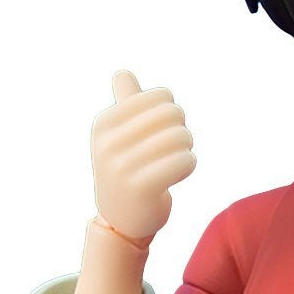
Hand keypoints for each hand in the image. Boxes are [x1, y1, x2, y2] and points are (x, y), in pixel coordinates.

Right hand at [90, 70, 196, 239]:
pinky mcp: (141, 188)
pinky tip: (179, 172)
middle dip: (181, 129)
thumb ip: (125, 104)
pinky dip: (189, 164)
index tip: (163, 130)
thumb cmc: (128, 170)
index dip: (172, 111)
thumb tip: (122, 73)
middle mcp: (108, 143)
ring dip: (187, 148)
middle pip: (172, 114)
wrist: (122, 220)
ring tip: (177, 159)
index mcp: (104, 123)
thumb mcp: (121, 136)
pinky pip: (184, 161)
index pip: (160, 97)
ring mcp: (121, 166)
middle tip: (175, 147)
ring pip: (180, 136)